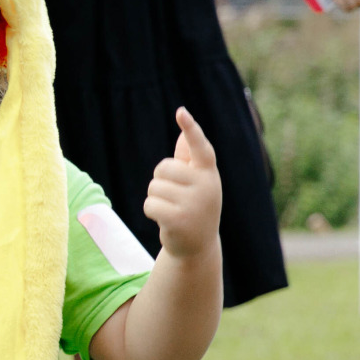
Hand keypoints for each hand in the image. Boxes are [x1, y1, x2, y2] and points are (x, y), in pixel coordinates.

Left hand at [145, 108, 221, 258]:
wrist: (198, 246)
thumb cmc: (194, 207)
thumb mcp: (195, 182)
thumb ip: (188, 158)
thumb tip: (183, 132)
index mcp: (209, 173)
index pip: (200, 147)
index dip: (191, 129)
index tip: (181, 112)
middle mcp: (206, 186)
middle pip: (162, 169)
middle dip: (160, 181)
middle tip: (172, 197)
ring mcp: (194, 204)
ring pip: (154, 187)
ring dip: (155, 198)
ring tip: (171, 209)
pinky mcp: (179, 220)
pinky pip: (150, 204)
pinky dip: (151, 211)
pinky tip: (164, 219)